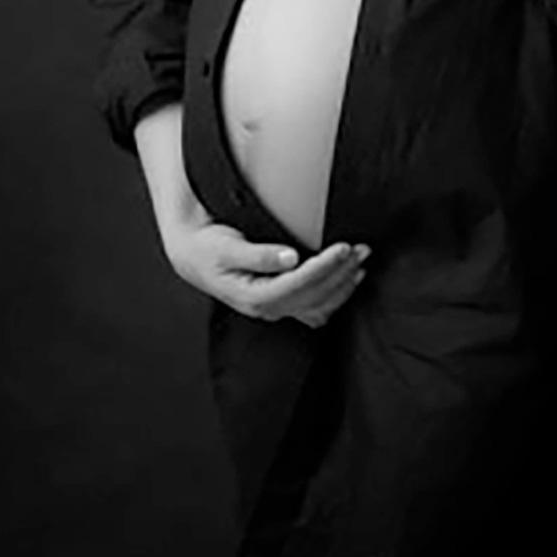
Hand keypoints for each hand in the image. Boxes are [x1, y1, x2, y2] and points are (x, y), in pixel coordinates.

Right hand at [165, 220, 371, 328]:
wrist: (194, 257)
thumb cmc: (208, 249)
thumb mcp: (226, 248)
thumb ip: (258, 254)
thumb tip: (289, 257)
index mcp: (254, 296)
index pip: (298, 286)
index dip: (324, 268)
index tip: (343, 248)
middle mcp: (268, 308)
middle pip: (314, 296)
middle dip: (341, 273)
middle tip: (362, 248)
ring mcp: (276, 309)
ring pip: (319, 305)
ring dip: (343, 284)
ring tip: (361, 260)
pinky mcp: (281, 302)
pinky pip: (315, 307)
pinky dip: (335, 294)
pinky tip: (347, 278)